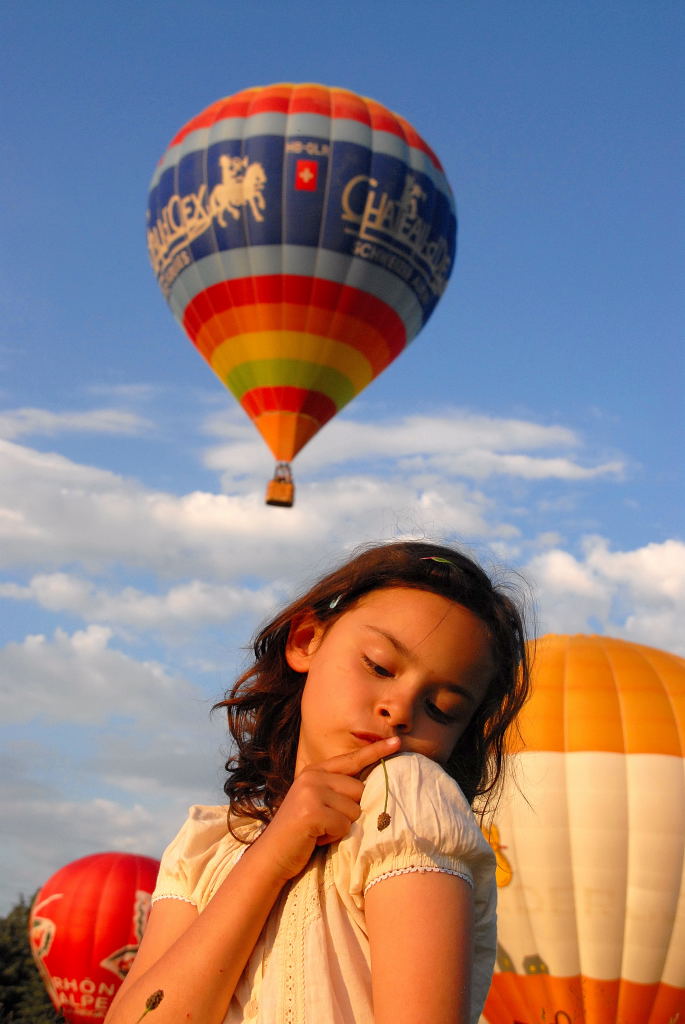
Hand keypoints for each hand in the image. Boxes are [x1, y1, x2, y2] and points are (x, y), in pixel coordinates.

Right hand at [255, 736, 400, 881]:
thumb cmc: (302, 833)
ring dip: (341, 827)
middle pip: (359, 790)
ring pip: (354, 810)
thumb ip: (337, 789)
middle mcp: (313, 776)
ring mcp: (311, 792)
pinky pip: (344, 826)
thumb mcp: (317, 802)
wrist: (271, 855)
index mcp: (316, 771)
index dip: (377, 751)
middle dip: (349, 812)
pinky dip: (334, 837)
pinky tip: (316, 837)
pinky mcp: (312, 811)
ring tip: (320, 830)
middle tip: (325, 822)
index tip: (398, 741)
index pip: (353, 759)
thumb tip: (370, 786)